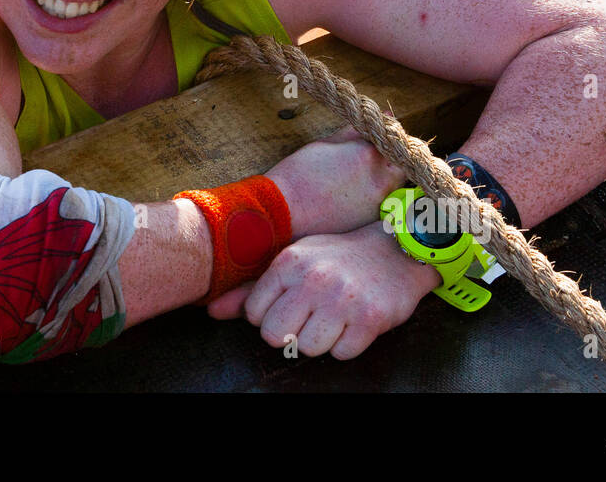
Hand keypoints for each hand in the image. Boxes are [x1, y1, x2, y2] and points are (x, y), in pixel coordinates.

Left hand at [207, 220, 442, 358]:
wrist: (395, 250)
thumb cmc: (335, 259)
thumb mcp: (293, 262)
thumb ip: (251, 289)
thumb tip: (211, 312)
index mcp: (289, 262)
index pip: (255, 315)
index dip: (270, 317)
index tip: (290, 306)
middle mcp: (313, 279)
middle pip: (276, 337)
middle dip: (291, 334)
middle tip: (309, 318)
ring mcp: (342, 299)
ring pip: (308, 349)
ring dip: (321, 339)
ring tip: (333, 317)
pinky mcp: (369, 319)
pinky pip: (342, 353)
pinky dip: (347, 343)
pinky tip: (353, 321)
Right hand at [266, 125, 406, 238]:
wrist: (284, 213)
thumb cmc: (299, 174)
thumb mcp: (326, 145)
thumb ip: (357, 132)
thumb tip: (381, 116)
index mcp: (370, 155)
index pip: (397, 139)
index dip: (390, 137)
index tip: (380, 138)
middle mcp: (382, 181)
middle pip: (403, 166)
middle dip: (393, 159)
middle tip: (370, 160)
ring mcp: (380, 205)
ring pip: (396, 187)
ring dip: (387, 180)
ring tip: (359, 179)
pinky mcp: (372, 224)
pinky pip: (385, 206)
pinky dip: (377, 199)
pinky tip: (354, 198)